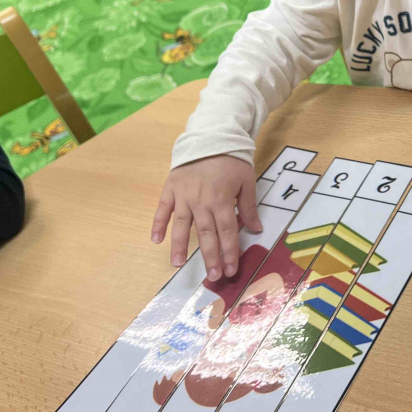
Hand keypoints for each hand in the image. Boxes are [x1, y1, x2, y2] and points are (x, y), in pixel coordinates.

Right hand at [151, 155, 261, 278]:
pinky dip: (158, 223)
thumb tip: (256, 230)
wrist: (211, 136)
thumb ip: (249, 207)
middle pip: (206, 234)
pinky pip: (163, 208)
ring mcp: (184, 195)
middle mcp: (201, 201)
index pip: (226, 232)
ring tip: (178, 265)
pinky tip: (156, 239)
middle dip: (210, 256)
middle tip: (211, 276)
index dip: (229, 252)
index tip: (230, 270)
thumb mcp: (247, 181)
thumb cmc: (231, 159)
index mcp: (221, 200)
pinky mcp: (171, 188)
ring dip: (179, 246)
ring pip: (181, 225)